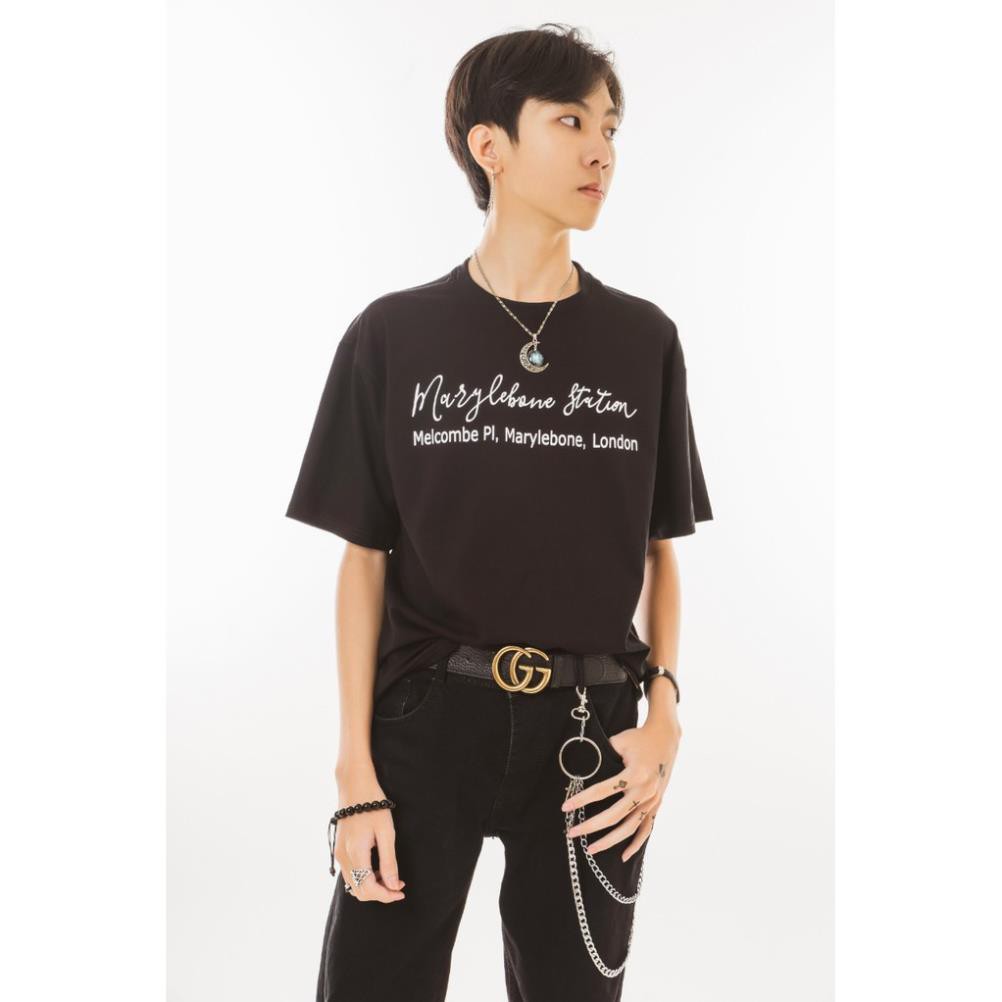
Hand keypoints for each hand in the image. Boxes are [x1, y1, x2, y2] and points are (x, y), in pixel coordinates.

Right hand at [333, 768, 406, 902]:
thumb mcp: (386, 832)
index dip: (386, 895)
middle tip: (398, 884)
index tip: (401, 891)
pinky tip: (376, 867)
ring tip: (389, 874)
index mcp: (355, 854)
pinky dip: (363, 878)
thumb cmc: (373, 804)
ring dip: (371, 886)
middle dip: (380, 893)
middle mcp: (343, 857)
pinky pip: (349, 874)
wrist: (354, 785)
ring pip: (353, 884)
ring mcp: (338, 854)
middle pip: (359, 892)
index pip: (368, 889)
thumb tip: (393, 886)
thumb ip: (389, 861)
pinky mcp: (338, 849)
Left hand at [560, 710, 681, 861]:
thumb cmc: (637, 738)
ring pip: (630, 827)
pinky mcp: (657, 804)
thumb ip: (602, 755)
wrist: (665, 738)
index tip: (565, 807)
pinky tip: (623, 856)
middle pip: (614, 815)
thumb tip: (578, 769)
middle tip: (571, 832)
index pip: (602, 790)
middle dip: (591, 826)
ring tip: (591, 848)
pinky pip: (647, 828)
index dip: (582, 799)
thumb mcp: (618, 741)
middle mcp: (645, 790)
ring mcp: (653, 800)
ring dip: (610, 840)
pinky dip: (636, 844)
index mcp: (635, 773)